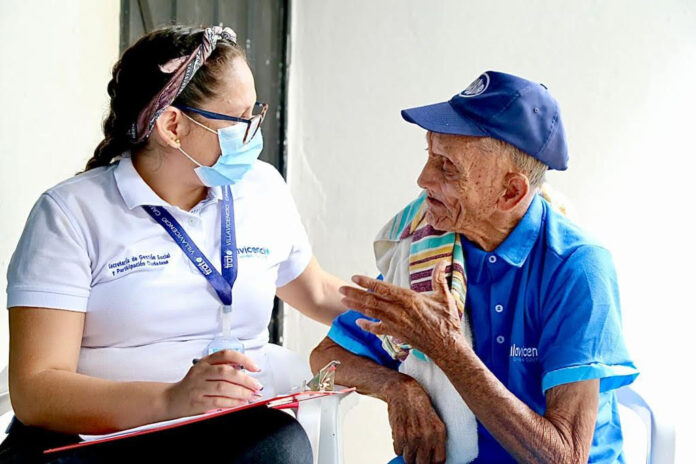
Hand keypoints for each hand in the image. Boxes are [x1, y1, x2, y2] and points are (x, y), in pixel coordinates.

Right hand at [165, 350, 263, 417]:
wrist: (171, 399)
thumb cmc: (192, 384)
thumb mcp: (205, 370)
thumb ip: (223, 368)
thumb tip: (247, 372)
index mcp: (205, 362)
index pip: (226, 355)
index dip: (243, 359)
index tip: (255, 367)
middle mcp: (201, 372)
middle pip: (226, 372)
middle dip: (245, 379)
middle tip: (256, 385)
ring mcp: (198, 387)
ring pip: (223, 387)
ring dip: (241, 392)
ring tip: (251, 395)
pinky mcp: (198, 401)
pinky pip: (218, 401)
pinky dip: (232, 402)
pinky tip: (240, 402)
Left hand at [339, 260, 463, 360]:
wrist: (447, 346)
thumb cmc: (447, 321)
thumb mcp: (445, 297)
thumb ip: (439, 279)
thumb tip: (442, 262)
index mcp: (409, 299)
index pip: (383, 288)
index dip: (367, 282)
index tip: (354, 277)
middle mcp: (399, 311)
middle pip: (372, 301)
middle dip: (355, 294)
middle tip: (341, 289)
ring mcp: (396, 324)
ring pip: (372, 313)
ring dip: (356, 307)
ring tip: (343, 300)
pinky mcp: (397, 334)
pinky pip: (378, 330)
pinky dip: (367, 326)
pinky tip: (358, 322)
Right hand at [387, 377, 446, 463]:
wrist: (403, 391)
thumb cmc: (419, 406)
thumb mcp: (434, 421)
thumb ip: (434, 439)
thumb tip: (433, 459)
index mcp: (439, 432)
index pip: (439, 460)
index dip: (432, 463)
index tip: (428, 461)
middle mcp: (427, 435)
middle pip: (423, 463)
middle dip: (419, 461)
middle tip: (416, 455)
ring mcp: (413, 435)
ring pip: (409, 459)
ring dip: (407, 454)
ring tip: (408, 442)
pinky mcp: (399, 434)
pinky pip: (397, 451)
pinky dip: (398, 446)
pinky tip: (401, 435)